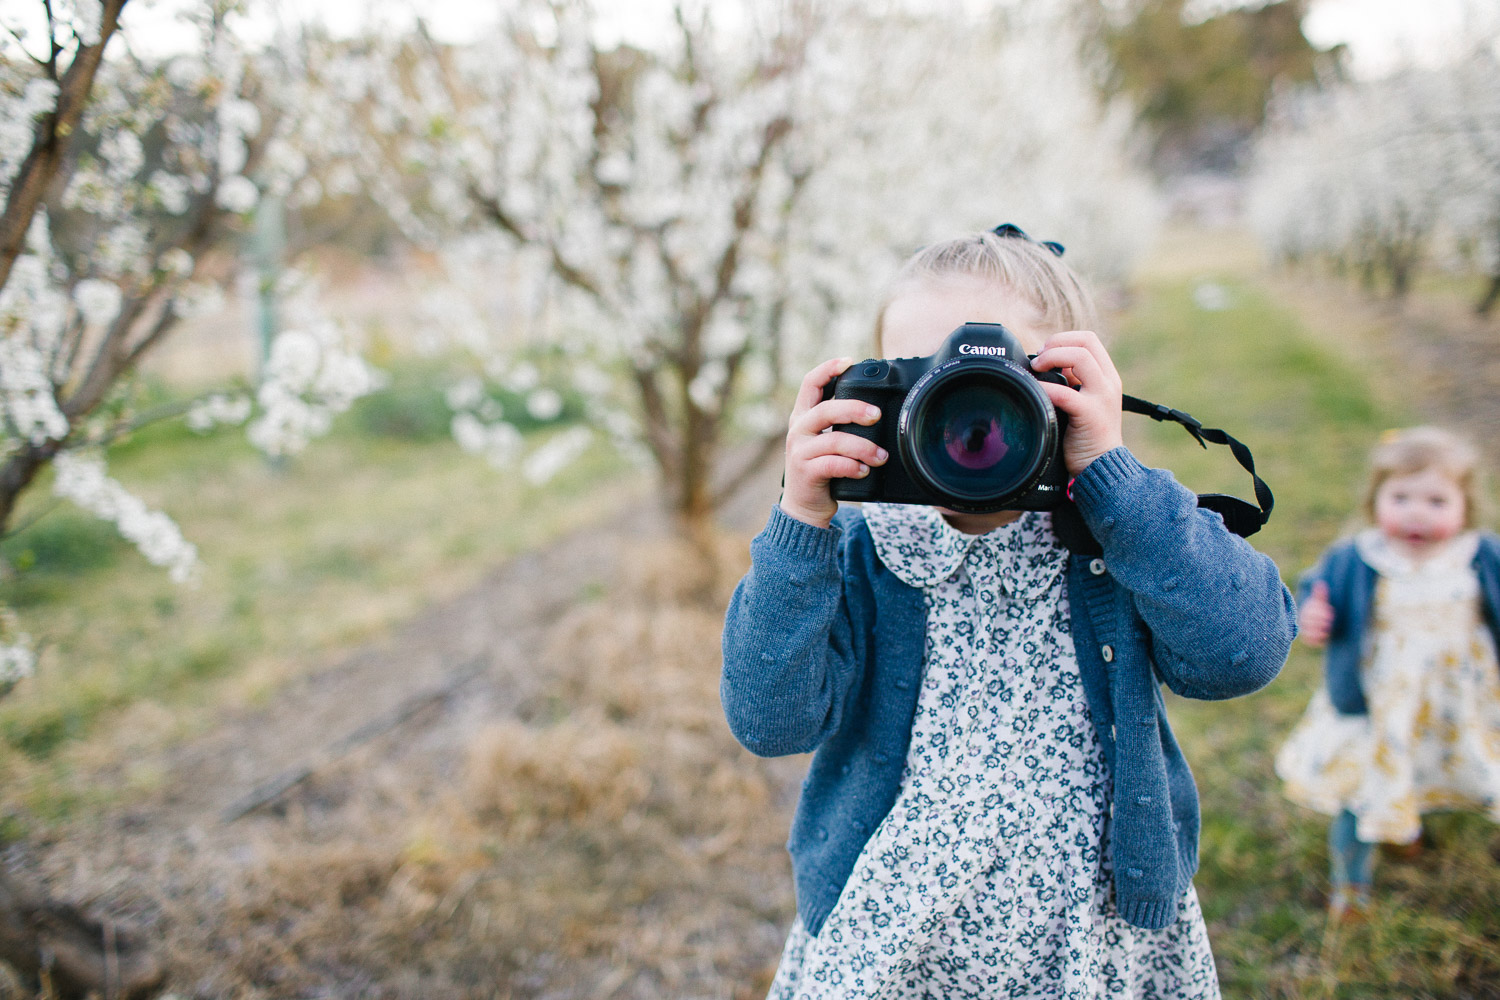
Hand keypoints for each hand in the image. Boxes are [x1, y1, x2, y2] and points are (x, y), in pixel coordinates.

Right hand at [780, 357, 888, 528]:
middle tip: (877, 416)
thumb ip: (839, 424)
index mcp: (803, 417)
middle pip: (826, 410)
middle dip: (855, 409)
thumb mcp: (825, 441)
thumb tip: (876, 409)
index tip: (849, 362)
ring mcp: (800, 452)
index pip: (810, 384)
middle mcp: (798, 430)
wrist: (804, 507)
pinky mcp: (806, 473)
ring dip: (863, 447)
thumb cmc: (822, 469)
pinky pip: (834, 465)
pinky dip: (853, 467)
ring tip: (881, 456)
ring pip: (835, 441)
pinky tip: (864, 471)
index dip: (828, 369)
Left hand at [1029, 330, 1124, 475]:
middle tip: (1038, 359)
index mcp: (1107, 377)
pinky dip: (1046, 387)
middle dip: (1056, 344)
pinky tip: (1035, 392)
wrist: (1101, 466)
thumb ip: (1073, 383)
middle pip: (1085, 342)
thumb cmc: (1087, 436)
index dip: (1063, 339)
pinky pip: (1065, 391)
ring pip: (1080, 357)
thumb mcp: (1084, 401)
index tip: (1045, 351)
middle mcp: (1108, 382)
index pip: (1089, 340)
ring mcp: (1102, 397)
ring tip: (1037, 370)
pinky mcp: (1090, 414)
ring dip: (1052, 357)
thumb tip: (1046, 365)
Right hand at [1299, 580, 1333, 647]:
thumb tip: (1320, 583)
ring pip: (1308, 631)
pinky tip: (1326, 635)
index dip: (1321, 612)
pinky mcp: (1307, 639)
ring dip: (1319, 629)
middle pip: (1308, 621)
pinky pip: (1308, 640)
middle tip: (1331, 620)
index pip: (1310, 611)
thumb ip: (1320, 595)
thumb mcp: (1321, 602)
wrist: (1321, 624)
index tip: (1331, 612)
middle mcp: (1303, 621)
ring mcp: (1304, 630)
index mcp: (1305, 611)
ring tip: (1329, 628)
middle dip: (1321, 620)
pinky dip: (1317, 638)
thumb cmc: (1321, 611)